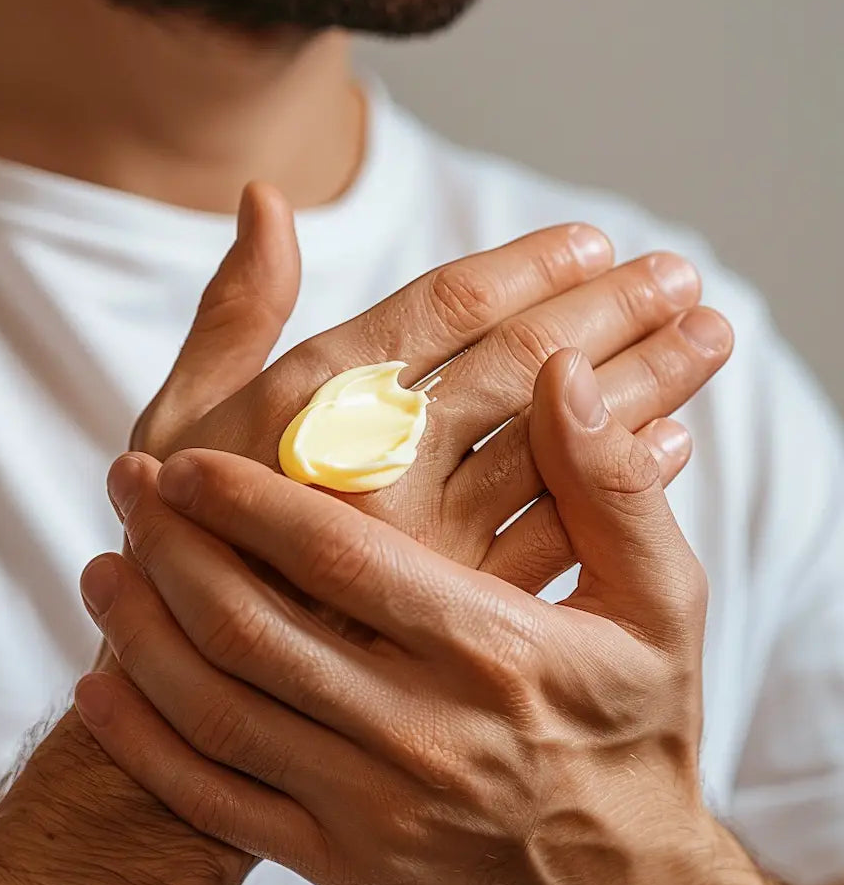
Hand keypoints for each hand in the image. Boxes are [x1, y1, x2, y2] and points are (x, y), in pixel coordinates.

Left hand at [76, 350, 842, 884]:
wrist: (626, 881)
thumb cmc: (638, 722)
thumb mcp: (664, 601)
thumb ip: (613, 485)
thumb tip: (566, 375)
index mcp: (494, 654)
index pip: (341, 559)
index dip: (251, 500)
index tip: (188, 455)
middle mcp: (422, 733)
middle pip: (256, 629)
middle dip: (177, 547)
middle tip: (128, 483)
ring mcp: (372, 810)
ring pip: (219, 712)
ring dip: (143, 631)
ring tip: (99, 565)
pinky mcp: (343, 865)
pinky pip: (219, 802)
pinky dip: (147, 743)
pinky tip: (101, 686)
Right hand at [126, 183, 731, 593]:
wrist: (193, 685)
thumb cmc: (180, 537)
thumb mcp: (181, 416)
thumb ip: (233, 310)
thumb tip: (266, 199)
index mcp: (309, 401)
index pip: (447, 309)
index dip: (531, 268)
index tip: (596, 243)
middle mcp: (375, 462)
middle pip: (521, 364)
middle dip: (612, 310)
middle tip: (678, 275)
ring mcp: (424, 540)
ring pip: (558, 444)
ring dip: (642, 384)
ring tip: (703, 338)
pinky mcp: (455, 608)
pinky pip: (558, 534)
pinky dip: (616, 483)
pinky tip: (669, 443)